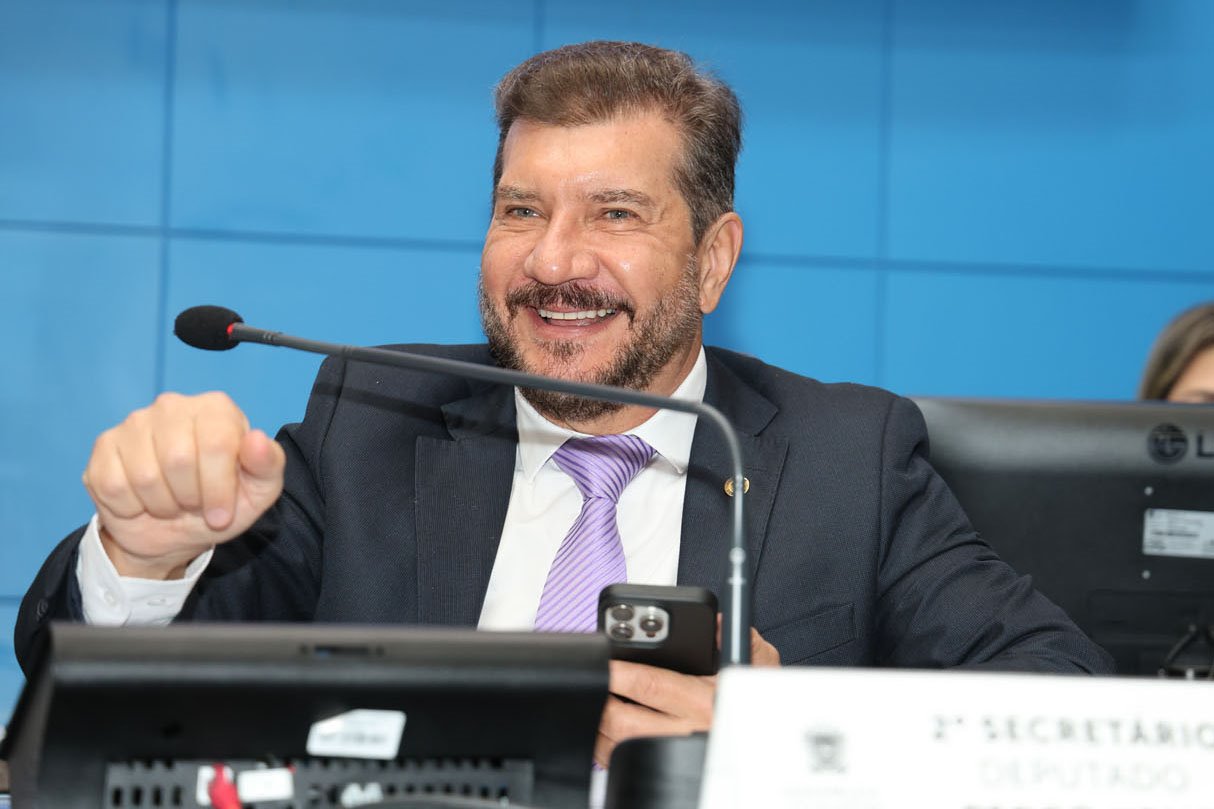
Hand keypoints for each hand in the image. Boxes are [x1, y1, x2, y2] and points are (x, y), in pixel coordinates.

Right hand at [82, 391, 284, 578]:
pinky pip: (114, 486)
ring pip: (145, 475)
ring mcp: (134, 423)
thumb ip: (268, 466)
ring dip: (162, 505)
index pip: (216, 444)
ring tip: (172, 503)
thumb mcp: (258, 493)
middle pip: (178, 459)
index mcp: (216, 408)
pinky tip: (143, 502)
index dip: (218, 489)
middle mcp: (172, 405)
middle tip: (194, 505)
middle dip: (190, 498)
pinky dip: (132, 508)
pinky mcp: (104, 446)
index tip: (222, 514)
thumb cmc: (221, 503)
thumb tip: (257, 439)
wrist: (173, 531)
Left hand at [596, 627, 778, 766]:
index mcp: (706, 703)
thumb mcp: (759, 663)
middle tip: (591, 680)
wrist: (769, 742)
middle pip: (625, 722)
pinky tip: (607, 728)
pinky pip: (626, 762)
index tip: (603, 661)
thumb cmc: (760, 704)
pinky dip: (610, 746)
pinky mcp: (668, 767)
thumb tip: (712, 621)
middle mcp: (687, 733)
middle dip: (600, 699)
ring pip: (619, 747)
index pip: (651, 685)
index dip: (620, 673)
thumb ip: (736, 635)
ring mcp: (674, 756)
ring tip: (595, 700)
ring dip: (600, 725)